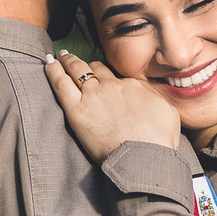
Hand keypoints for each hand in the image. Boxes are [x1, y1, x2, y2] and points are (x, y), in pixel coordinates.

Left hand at [44, 52, 180, 164]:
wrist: (145, 158)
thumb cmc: (159, 142)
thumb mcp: (168, 114)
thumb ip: (156, 99)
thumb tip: (151, 96)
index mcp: (133, 86)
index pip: (113, 75)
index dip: (104, 73)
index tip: (98, 74)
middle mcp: (112, 86)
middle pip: (94, 67)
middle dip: (83, 61)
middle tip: (73, 57)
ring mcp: (93, 96)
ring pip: (77, 70)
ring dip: (67, 61)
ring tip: (60, 56)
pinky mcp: (77, 111)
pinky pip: (61, 83)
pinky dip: (53, 70)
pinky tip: (48, 62)